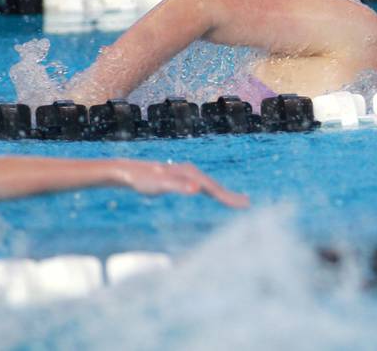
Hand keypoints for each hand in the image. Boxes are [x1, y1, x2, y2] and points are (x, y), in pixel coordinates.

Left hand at [123, 161, 248, 208]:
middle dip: (231, 196)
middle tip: (248, 205)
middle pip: (215, 186)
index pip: (214, 188)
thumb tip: (198, 189)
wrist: (128, 171)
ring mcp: (187, 175)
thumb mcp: (159, 184)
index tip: (244, 205)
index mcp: (190, 175)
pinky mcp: (182, 179)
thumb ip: (179, 186)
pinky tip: (215, 195)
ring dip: (224, 194)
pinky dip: (213, 192)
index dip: (229, 197)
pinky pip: (203, 187)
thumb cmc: (143, 180)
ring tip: (238, 201)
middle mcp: (191, 173)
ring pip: (210, 186)